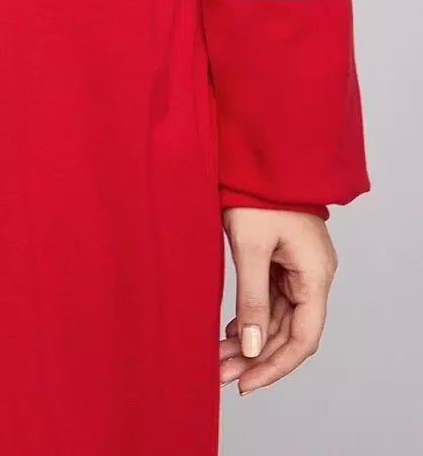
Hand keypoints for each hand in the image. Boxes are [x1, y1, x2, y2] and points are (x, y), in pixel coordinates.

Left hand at [218, 206, 337, 393]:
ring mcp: (299, 267)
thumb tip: (252, 348)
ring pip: (279, 318)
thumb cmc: (257, 190)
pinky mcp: (283, 258)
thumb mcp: (250, 246)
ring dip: (252, 340)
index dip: (275, 366)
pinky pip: (272, 299)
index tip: (246, 383)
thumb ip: (252, 299)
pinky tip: (232, 331)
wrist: (258, 152)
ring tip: (220, 359)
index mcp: (314, 274)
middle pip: (289, 332)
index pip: (303, 338)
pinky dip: (253, 317)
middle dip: (257, 357)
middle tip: (222, 375)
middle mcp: (313, 275)